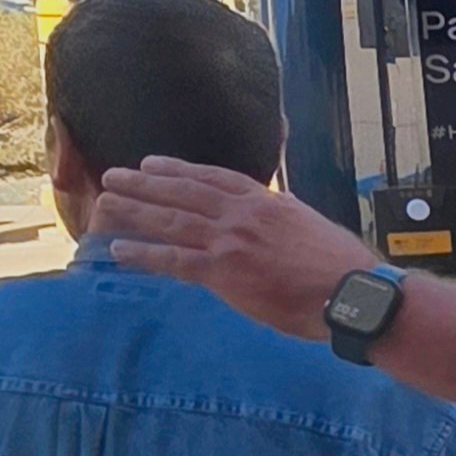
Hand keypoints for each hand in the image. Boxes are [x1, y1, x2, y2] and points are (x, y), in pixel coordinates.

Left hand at [97, 158, 374, 339]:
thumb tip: (278, 209)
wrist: (349, 291)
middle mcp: (242, 213)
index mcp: (265, 201)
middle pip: (183, 192)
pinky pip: (174, 260)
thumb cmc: (340, 265)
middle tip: (114, 176)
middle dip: (144, 183)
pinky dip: (144, 254)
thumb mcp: (311, 224)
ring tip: (106, 202)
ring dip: (135, 210)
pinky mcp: (224, 271)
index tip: (153, 163)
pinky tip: (119, 250)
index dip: (178, 170)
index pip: (213, 177)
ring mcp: (230, 240)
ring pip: (172, 219)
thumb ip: (285, 214)